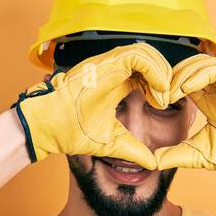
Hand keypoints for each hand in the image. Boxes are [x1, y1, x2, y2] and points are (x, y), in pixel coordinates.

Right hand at [11, 42, 171, 166]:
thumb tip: (151, 163)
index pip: (146, 74)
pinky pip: (139, 55)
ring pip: (147, 52)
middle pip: (150, 60)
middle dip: (164, 77)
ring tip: (163, 97)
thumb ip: (132, 150)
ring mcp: (109, 64)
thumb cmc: (69, 131)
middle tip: (167, 99)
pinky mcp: (106, 64)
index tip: (163, 105)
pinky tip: (157, 91)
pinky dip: (153, 70)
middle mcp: (113, 69)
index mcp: (115, 83)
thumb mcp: (112, 143)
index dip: (160, 86)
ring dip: (161, 73)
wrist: (48, 127)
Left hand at [153, 55, 215, 197]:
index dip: (165, 85)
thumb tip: (151, 162)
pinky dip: (201, 75)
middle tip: (156, 94)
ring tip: (168, 93)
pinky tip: (186, 89)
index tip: (151, 100)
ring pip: (203, 63)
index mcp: (207, 101)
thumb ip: (177, 155)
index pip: (182, 81)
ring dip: (182, 74)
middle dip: (170, 76)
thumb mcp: (200, 155)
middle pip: (189, 67)